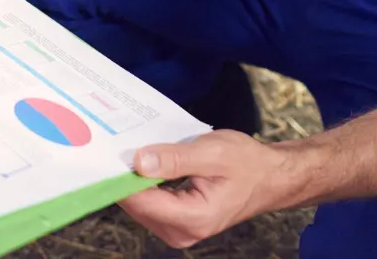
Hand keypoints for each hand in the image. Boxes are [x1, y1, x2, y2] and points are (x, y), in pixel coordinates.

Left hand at [118, 130, 288, 247]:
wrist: (269, 177)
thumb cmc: (247, 163)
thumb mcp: (212, 152)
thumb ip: (175, 159)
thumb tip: (139, 163)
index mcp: (193, 217)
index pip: (142, 201)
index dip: (121, 177)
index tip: (106, 153)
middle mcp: (183, 231)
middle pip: (137, 205)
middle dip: (125, 176)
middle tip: (116, 144)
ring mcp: (179, 230)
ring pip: (141, 205)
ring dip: (134, 179)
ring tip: (134, 149)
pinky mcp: (178, 222)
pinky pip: (151, 203)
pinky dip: (145, 183)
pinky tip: (146, 162)